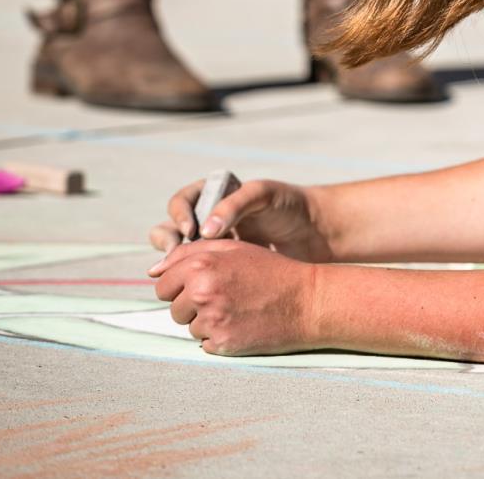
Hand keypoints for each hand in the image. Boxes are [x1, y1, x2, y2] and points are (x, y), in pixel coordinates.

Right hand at [148, 178, 332, 262]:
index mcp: (214, 196)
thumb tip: (204, 230)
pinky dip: (194, 280)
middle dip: (168, 242)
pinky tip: (200, 288)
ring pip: (178, 256)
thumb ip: (234, 206)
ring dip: (176, 264)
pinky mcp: (222, 268)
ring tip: (186, 273)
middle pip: (170, 229)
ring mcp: (213, 246)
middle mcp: (207, 220)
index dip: (180, 215)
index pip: (181, 203)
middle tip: (177, 255)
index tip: (191, 230)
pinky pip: (197, 275)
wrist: (315, 232)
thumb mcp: (263, 196)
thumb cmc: (290, 206)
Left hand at [149, 238, 319, 355]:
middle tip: (226, 297)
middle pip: (174, 308)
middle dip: (193, 305)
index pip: (163, 285)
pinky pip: (205, 344)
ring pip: (189, 327)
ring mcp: (212, 319)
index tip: (204, 284)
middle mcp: (202, 291)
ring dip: (208, 322)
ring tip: (238, 309)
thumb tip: (152, 270)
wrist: (307, 301)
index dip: (181, 285)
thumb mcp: (234, 248)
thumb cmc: (271, 271)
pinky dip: (220, 337)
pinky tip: (243, 324)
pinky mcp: (222, 343)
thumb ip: (190, 253)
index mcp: (201, 265)